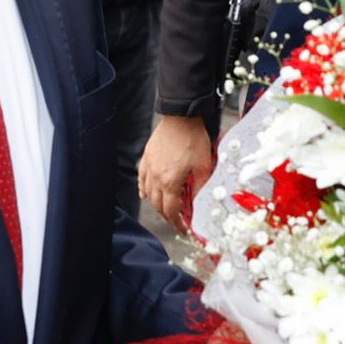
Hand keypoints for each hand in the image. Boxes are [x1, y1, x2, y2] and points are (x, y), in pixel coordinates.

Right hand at [140, 112, 214, 229]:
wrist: (181, 116)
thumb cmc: (193, 138)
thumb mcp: (203, 165)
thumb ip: (200, 186)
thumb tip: (198, 202)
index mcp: (170, 182)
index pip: (170, 210)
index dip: (176, 222)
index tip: (182, 228)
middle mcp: (155, 177)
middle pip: (157, 205)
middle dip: (166, 216)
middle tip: (175, 220)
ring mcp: (149, 167)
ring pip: (147, 193)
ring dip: (156, 204)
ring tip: (164, 208)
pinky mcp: (146, 157)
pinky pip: (141, 178)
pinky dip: (143, 189)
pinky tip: (146, 193)